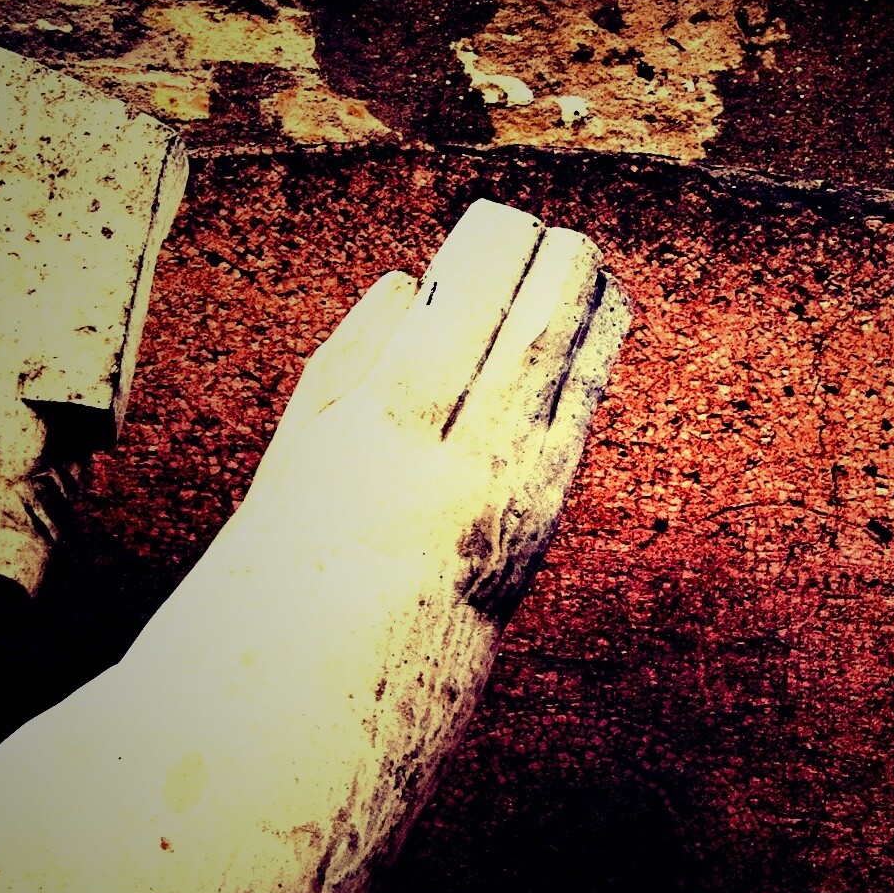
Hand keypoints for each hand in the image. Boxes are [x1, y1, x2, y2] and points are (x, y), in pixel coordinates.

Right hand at [218, 200, 631, 619]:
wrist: (347, 672)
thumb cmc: (300, 546)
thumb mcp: (297, 447)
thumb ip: (351, 358)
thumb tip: (412, 280)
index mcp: (384, 431)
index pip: (465, 307)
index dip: (493, 250)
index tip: (495, 219)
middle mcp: (464, 460)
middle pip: (536, 331)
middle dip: (554, 266)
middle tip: (549, 232)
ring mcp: (515, 493)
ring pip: (576, 369)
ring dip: (587, 303)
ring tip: (579, 259)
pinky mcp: (546, 518)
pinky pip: (582, 414)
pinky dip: (593, 356)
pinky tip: (596, 318)